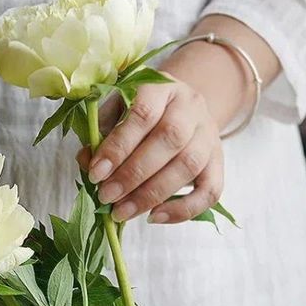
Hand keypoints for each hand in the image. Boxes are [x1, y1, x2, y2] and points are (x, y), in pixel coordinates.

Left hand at [78, 78, 223, 223]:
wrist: (181, 109)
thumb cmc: (140, 112)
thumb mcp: (116, 111)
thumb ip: (100, 133)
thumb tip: (86, 162)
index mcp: (162, 87)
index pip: (143, 114)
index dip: (118, 146)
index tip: (96, 173)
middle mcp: (191, 108)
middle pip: (169, 140)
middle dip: (133, 174)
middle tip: (107, 196)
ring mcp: (209, 135)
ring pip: (188, 166)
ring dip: (151, 194)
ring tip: (122, 212)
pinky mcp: (218, 163)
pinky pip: (210, 191)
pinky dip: (183, 209)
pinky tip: (154, 217)